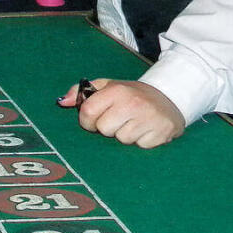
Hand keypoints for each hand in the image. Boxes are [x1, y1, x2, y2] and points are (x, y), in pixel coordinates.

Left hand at [59, 78, 184, 148]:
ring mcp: (149, 119)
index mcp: (117, 90)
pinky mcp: (162, 133)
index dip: (87, 120)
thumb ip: (82, 92)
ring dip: (125, 135)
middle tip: (119, 119)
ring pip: (122, 139)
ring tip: (133, 123)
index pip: (88, 112)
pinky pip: (140, 146)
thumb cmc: (131, 94)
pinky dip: (141, 141)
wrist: (170, 98)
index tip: (94, 119)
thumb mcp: (108, 86)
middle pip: (104, 129)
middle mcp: (133, 103)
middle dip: (107, 128)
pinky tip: (145, 129)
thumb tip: (62, 102)